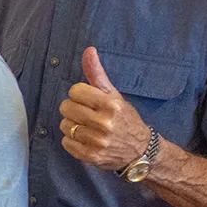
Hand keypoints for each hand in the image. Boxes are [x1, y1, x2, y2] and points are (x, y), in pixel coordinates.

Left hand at [59, 47, 151, 171]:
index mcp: (110, 104)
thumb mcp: (114, 95)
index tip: (88, 100)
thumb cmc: (125, 118)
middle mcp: (104, 123)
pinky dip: (72, 140)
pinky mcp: (91, 156)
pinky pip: (66, 143)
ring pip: (65, 125)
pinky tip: (84, 139)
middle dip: (73, 108)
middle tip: (85, 113)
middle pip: (67, 107)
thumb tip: (88, 50)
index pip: (75, 91)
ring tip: (85, 126)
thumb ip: (97, 74)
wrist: (140, 150)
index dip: (79, 94)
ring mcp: (97, 141)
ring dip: (72, 125)